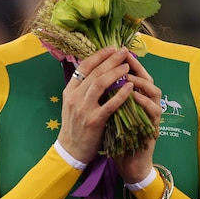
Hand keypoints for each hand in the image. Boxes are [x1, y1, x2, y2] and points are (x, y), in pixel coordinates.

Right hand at [57, 47, 134, 162]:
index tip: (112, 48)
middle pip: (94, 72)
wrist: (71, 151)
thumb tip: (99, 70)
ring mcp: (84, 109)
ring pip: (99, 84)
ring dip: (115, 72)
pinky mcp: (94, 121)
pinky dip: (121, 94)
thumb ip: (83, 88)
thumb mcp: (74, 104)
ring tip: (127, 66)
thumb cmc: (76, 126)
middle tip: (123, 51)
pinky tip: (130, 86)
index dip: (99, 55)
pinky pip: (110, 104)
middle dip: (110, 60)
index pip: (83, 67)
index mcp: (69, 91)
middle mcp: (75, 97)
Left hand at [113, 50, 162, 183]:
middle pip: (147, 78)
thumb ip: (109, 97)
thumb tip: (94, 79)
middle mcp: (147, 104)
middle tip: (125, 58)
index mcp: (136, 99)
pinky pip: (153, 110)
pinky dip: (143, 101)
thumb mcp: (111, 114)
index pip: (135, 75)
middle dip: (136, 67)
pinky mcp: (153, 127)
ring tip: (128, 76)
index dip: (127, 63)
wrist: (128, 163)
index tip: (116, 52)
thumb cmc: (119, 138)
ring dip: (141, 82)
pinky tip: (133, 95)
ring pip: (154, 91)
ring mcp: (151, 115)